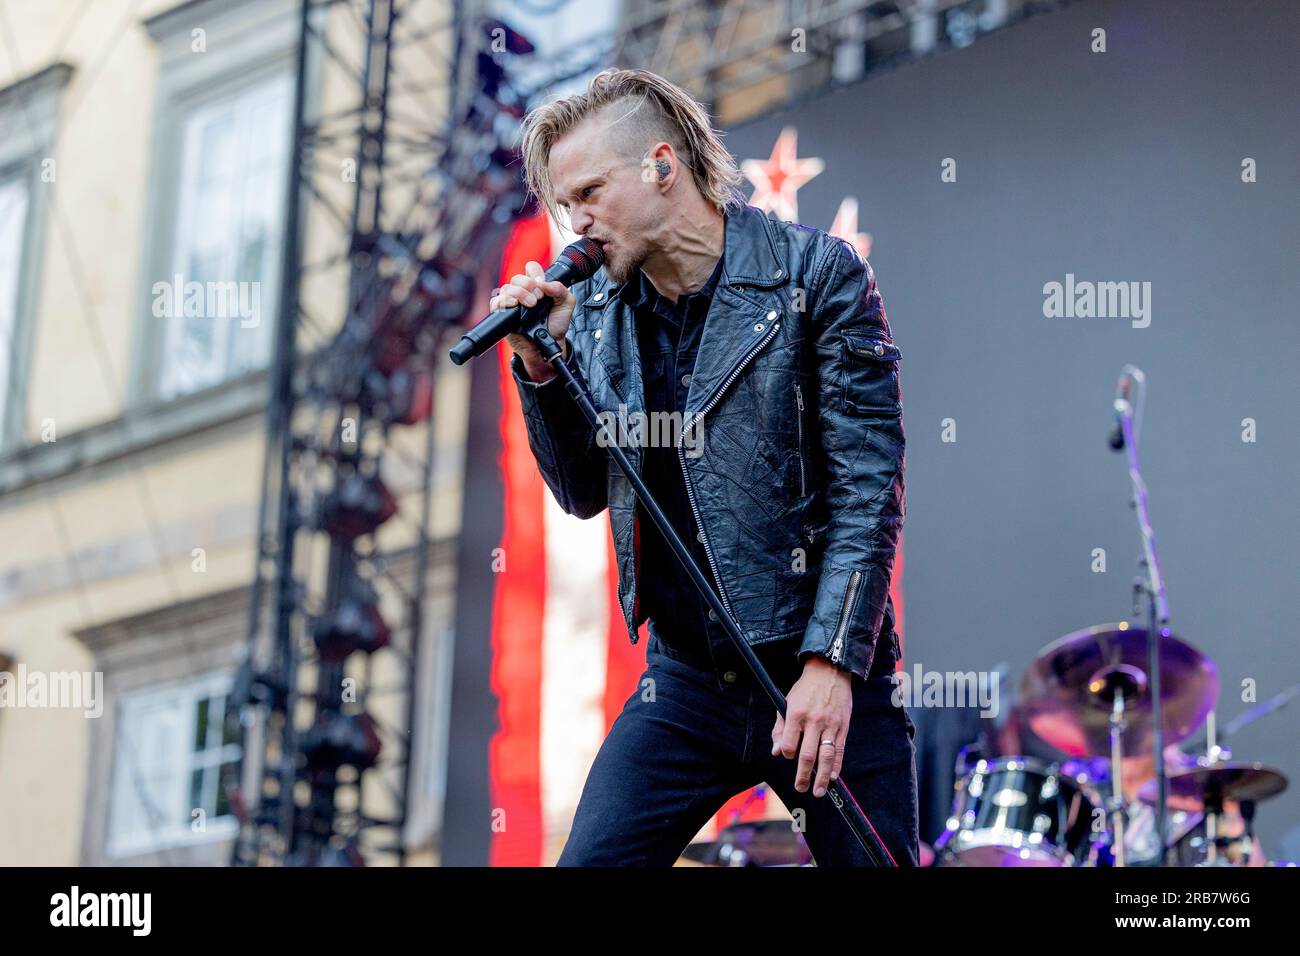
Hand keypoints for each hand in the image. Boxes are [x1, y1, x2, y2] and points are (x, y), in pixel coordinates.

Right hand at [495, 260, 576, 381]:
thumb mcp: (566, 305)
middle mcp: (522, 292)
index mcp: (537, 286)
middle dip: (528, 285)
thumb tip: (545, 283)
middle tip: (538, 299)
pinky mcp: (503, 314)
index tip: (542, 284)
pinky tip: (514, 305)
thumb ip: (561, 290)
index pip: (530, 268)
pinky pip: (496, 302)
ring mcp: (512, 303)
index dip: (535, 272)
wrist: (549, 344)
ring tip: (531, 305)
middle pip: (517, 277)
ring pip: (506, 288)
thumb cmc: (556, 324)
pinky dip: (504, 301)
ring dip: (519, 293)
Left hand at [771, 656, 851, 797]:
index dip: (787, 754)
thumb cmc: (805, 689)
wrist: (830, 672)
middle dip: (803, 775)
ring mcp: (830, 724)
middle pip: (807, 755)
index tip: (788, 756)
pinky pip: (840, 749)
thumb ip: (780, 728)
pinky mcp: (843, 726)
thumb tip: (776, 752)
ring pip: (826, 756)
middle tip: (800, 788)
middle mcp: (814, 721)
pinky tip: (834, 776)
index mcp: (796, 714)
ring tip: (819, 791)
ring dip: (823, 777)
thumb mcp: (786, 702)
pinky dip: (837, 765)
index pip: (790, 744)